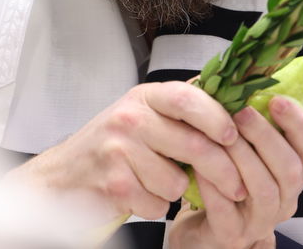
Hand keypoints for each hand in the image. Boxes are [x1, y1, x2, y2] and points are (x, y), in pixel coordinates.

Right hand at [9, 82, 247, 222]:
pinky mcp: (112, 184)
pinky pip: (156, 205)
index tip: (235, 135)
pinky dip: (155, 207)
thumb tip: (232, 94)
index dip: (217, 117)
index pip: (188, 98)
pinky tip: (140, 194)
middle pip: (193, 145)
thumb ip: (181, 106)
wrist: (64, 175)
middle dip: (223, 171)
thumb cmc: (113, 144)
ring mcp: (118, 151)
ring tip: (158, 182)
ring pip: (176, 182)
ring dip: (176, 191)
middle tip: (238, 186)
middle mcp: (129, 118)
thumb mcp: (144, 112)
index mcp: (144, 97)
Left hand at [169, 96, 302, 248]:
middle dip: (266, 136)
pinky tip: (200, 165)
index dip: (299, 123)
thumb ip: (253, 118)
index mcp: (293, 172)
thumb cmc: (225, 176)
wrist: (201, 224)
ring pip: (264, 189)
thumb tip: (248, 72)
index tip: (277, 99)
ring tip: (221, 136)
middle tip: (242, 112)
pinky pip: (227, 210)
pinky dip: (214, 185)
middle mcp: (285, 198)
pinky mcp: (234, 235)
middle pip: (290, 169)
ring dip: (242, 157)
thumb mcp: (244, 146)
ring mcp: (262, 220)